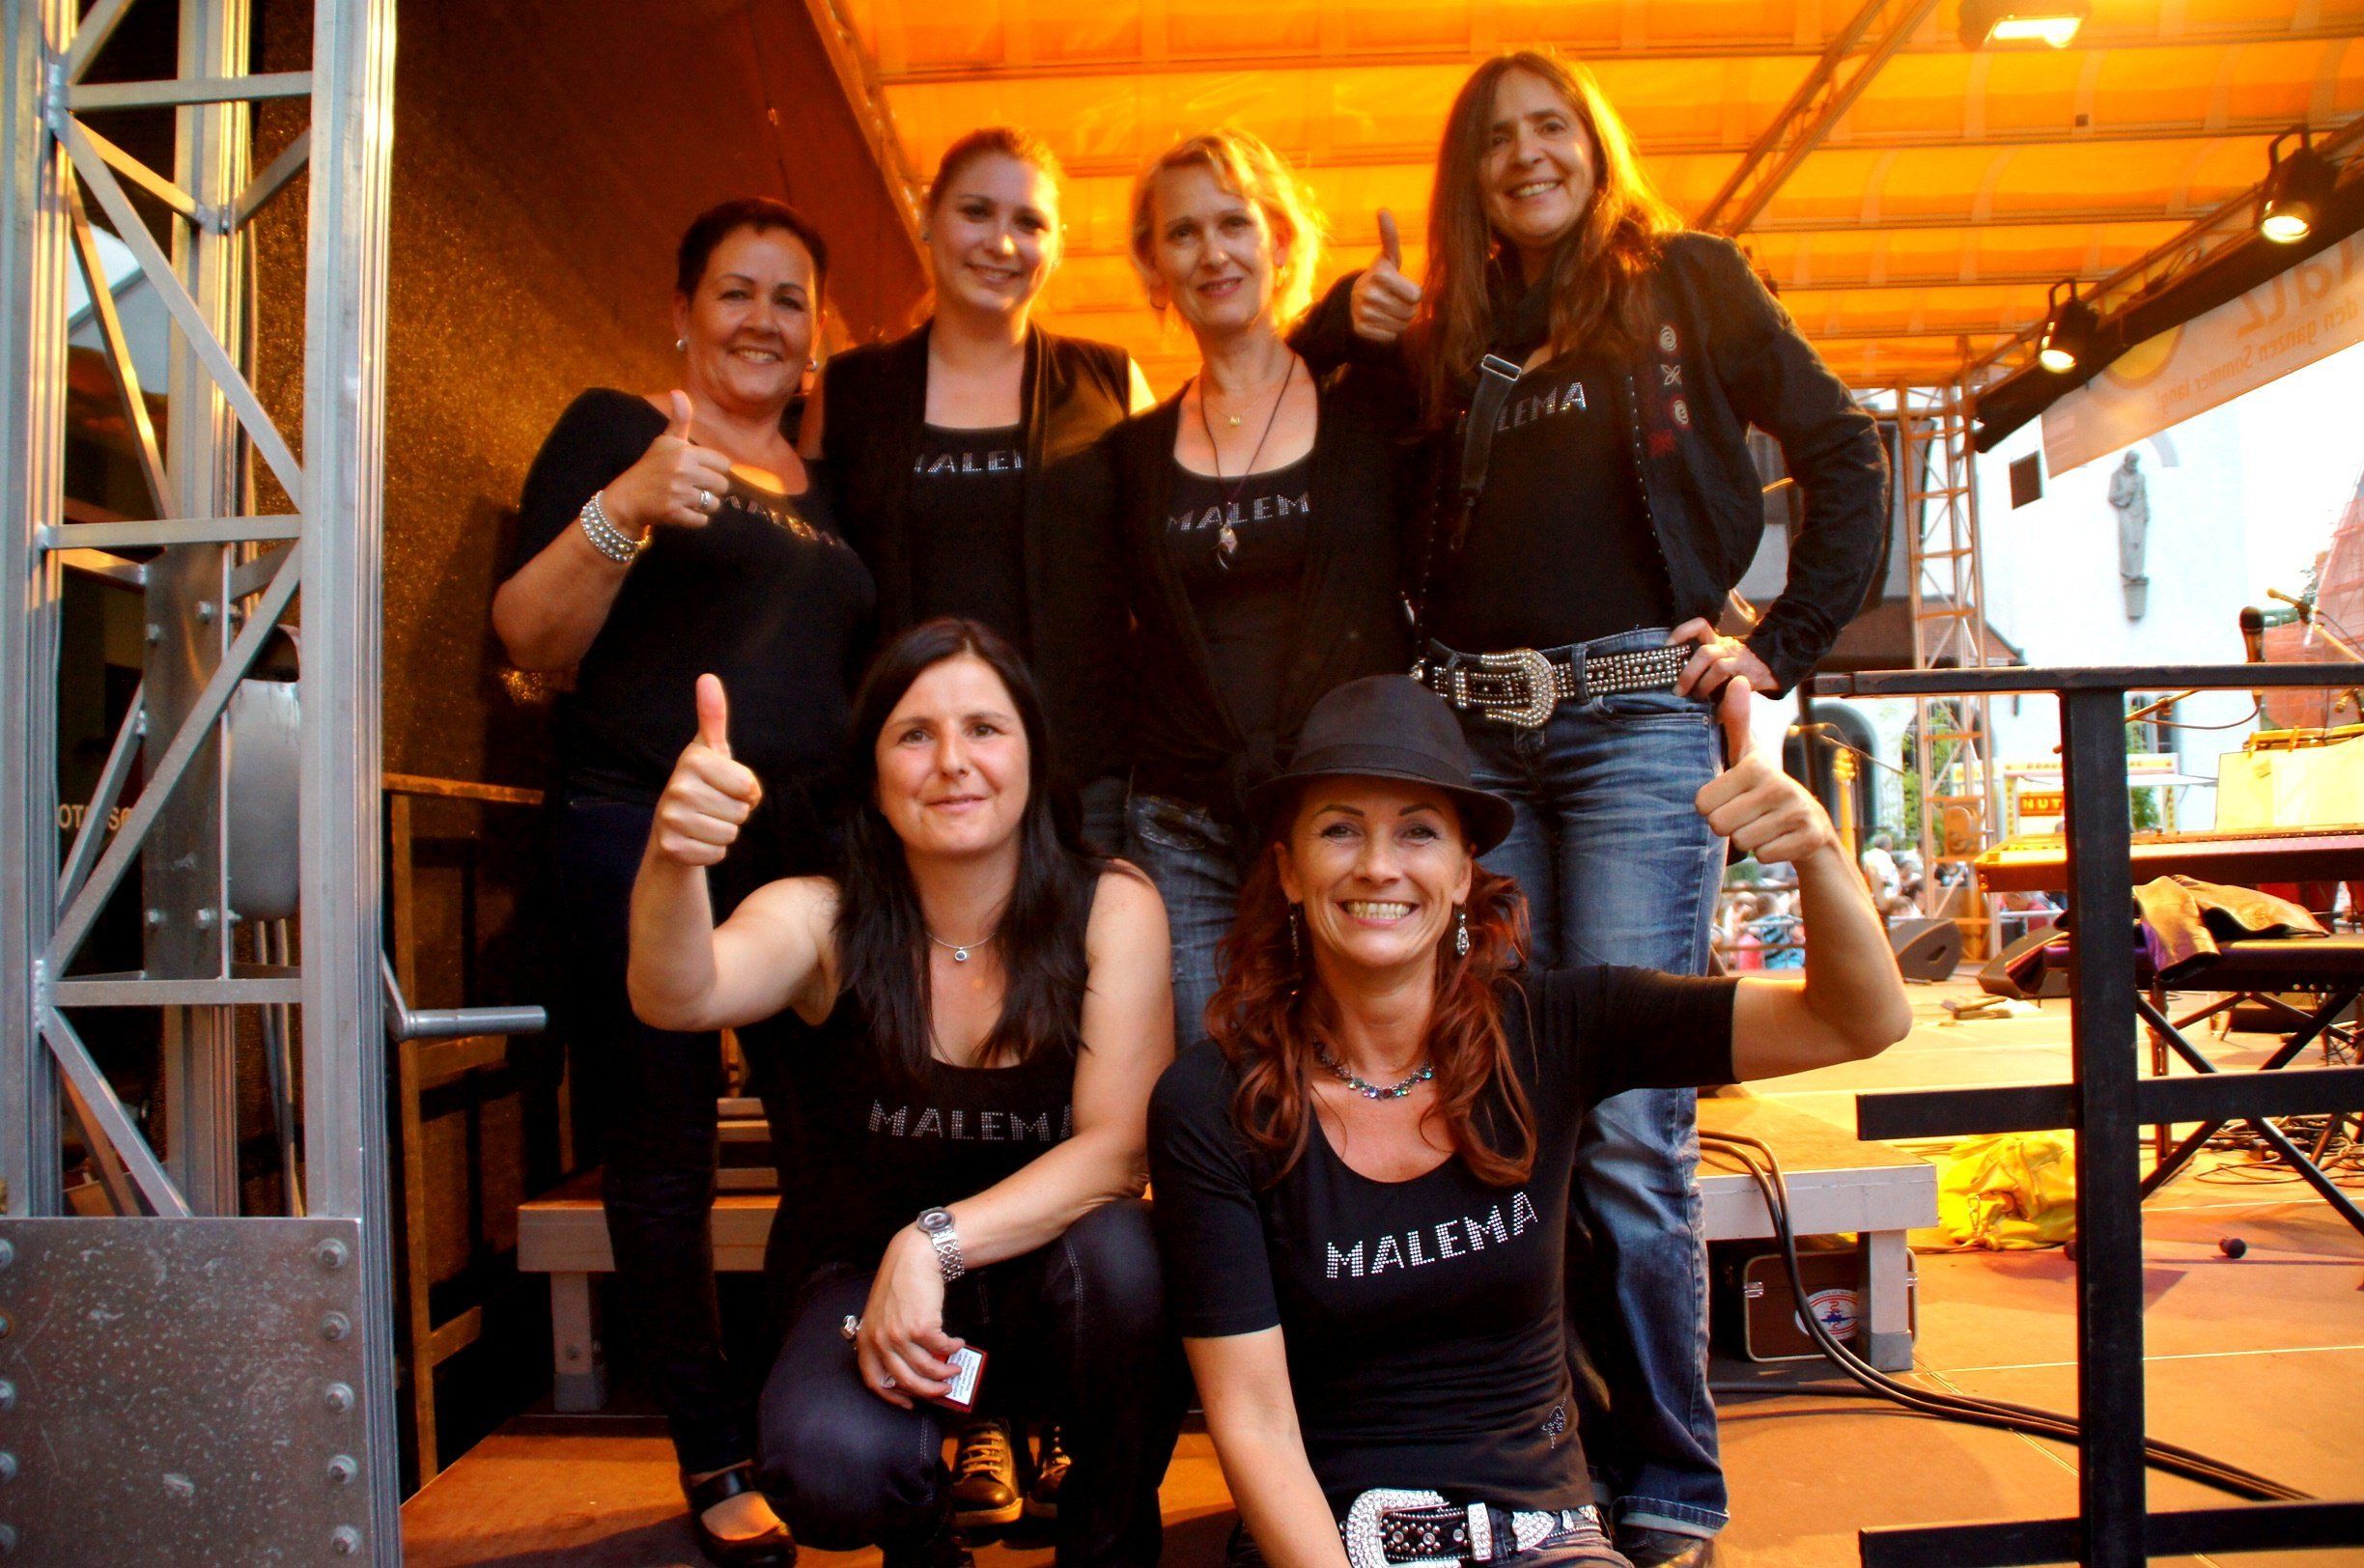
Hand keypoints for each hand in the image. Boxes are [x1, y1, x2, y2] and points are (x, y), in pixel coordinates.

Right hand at [603, 391, 734, 535]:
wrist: (627, 498)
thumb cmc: (651, 468)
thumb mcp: (665, 441)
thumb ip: (679, 420)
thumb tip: (678, 391)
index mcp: (684, 452)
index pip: (724, 464)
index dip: (714, 470)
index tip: (699, 471)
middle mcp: (682, 471)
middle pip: (722, 485)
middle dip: (711, 489)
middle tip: (693, 487)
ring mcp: (678, 493)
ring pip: (714, 504)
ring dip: (704, 505)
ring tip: (686, 499)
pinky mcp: (674, 513)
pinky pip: (702, 520)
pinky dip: (695, 519)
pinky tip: (681, 511)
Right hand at [651, 675, 762, 866]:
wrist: (671, 826)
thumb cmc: (701, 783)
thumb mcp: (711, 749)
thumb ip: (713, 716)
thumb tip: (707, 678)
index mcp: (692, 760)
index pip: (749, 785)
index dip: (746, 789)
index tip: (726, 785)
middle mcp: (677, 787)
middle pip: (741, 811)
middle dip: (735, 811)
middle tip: (714, 805)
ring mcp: (671, 819)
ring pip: (730, 834)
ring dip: (725, 831)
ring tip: (706, 820)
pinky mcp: (672, 847)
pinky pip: (718, 854)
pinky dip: (713, 851)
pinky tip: (697, 838)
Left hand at [855, 1227, 963, 1409]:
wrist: (913, 1258)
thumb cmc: (899, 1284)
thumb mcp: (882, 1315)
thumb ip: (886, 1341)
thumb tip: (908, 1368)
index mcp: (867, 1339)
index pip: (874, 1380)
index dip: (892, 1397)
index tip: (909, 1403)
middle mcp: (880, 1340)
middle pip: (904, 1380)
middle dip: (927, 1390)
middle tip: (942, 1390)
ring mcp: (899, 1335)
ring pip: (926, 1369)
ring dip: (945, 1372)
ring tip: (955, 1368)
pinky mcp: (921, 1327)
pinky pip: (941, 1348)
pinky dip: (953, 1349)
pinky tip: (958, 1343)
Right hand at [1348, 209, 1420, 343]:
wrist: (1353, 301)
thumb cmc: (1380, 278)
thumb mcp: (1387, 258)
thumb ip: (1390, 236)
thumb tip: (1382, 210)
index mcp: (1380, 274)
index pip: (1417, 296)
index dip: (1413, 294)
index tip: (1401, 288)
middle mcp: (1369, 294)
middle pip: (1411, 313)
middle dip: (1408, 309)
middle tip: (1395, 301)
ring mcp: (1363, 313)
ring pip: (1401, 326)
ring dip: (1400, 321)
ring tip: (1388, 310)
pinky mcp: (1361, 330)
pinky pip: (1390, 336)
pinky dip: (1389, 332)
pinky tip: (1380, 321)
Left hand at [1670, 618, 1775, 699]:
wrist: (1777, 665)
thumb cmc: (1742, 667)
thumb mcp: (1724, 659)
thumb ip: (1705, 666)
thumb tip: (1678, 687)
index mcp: (1718, 642)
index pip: (1700, 627)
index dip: (1683, 632)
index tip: (1668, 645)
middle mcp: (1728, 648)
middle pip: (1705, 653)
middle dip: (1688, 673)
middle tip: (1677, 690)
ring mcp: (1741, 660)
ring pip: (1718, 667)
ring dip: (1704, 685)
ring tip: (1697, 699)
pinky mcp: (1752, 675)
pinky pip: (1735, 686)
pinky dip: (1724, 701)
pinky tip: (1718, 712)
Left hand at [1694, 680, 1836, 865]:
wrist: (1811, 822)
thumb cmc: (1765, 786)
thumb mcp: (1748, 755)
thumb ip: (1735, 721)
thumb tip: (1737, 680)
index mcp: (1756, 767)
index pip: (1702, 804)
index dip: (1711, 807)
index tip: (1730, 798)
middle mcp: (1779, 786)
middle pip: (1719, 826)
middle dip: (1729, 825)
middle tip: (1746, 815)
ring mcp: (1796, 813)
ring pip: (1742, 843)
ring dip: (1748, 838)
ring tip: (1763, 824)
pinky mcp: (1809, 838)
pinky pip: (1764, 856)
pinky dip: (1767, 852)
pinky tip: (1778, 837)